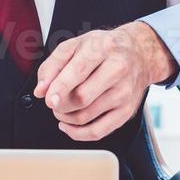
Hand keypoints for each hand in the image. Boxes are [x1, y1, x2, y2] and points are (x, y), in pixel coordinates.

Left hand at [34, 22, 176, 140]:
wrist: (139, 53)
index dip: (61, 87)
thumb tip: (41, 89)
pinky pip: (99, 131)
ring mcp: (124, 92)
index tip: (48, 99)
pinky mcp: (127, 111)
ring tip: (61, 108)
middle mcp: (117, 70)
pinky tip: (69, 125)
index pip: (79, 71)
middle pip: (82, 97)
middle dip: (60, 104)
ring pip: (86, 116)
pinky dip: (77, 133)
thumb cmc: (104, 49)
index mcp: (102, 49)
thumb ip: (53, 65)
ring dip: (65, 117)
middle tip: (53, 99)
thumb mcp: (75, 45)